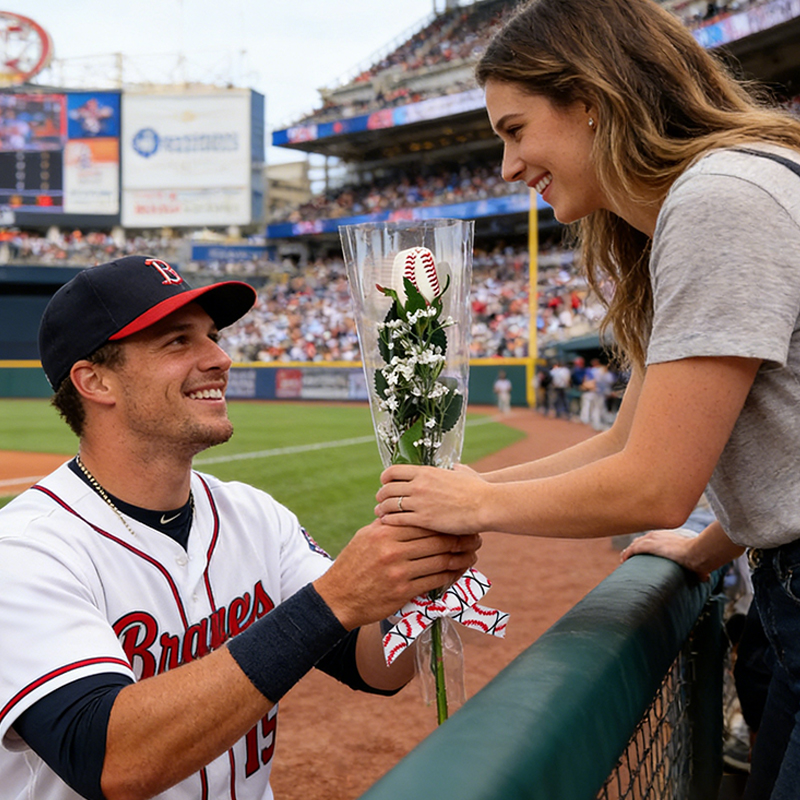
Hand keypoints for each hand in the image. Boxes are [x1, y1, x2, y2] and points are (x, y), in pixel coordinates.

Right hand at [314, 519, 480, 629]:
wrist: (337, 598)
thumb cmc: (352, 564)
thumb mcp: (365, 536)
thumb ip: (387, 524)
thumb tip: (407, 511)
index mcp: (385, 531)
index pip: (423, 521)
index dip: (445, 521)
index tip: (460, 521)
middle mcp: (393, 549)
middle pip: (437, 540)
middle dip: (460, 538)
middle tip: (475, 537)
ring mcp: (399, 571)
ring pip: (440, 561)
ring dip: (461, 558)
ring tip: (472, 554)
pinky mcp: (403, 591)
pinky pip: (435, 581)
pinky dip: (450, 576)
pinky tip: (458, 572)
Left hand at [375, 463, 489, 534]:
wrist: (486, 505)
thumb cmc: (479, 489)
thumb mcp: (464, 473)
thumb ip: (455, 469)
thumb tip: (456, 466)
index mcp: (426, 472)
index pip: (394, 471)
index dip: (386, 477)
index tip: (385, 482)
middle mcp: (418, 485)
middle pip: (387, 488)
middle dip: (381, 494)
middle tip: (380, 500)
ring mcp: (419, 502)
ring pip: (389, 504)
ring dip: (382, 509)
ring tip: (379, 513)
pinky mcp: (423, 519)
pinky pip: (397, 519)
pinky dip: (389, 521)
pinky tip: (387, 524)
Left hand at [620, 529, 708, 580]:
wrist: (696, 553)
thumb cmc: (699, 557)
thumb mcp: (696, 560)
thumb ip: (699, 569)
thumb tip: (705, 578)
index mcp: (667, 537)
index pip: (651, 540)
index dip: (645, 547)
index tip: (641, 554)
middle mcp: (658, 536)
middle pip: (640, 541)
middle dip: (634, 549)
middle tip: (629, 558)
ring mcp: (652, 539)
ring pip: (634, 545)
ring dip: (628, 552)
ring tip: (624, 560)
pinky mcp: (648, 545)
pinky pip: (632, 549)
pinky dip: (627, 554)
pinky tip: (623, 560)